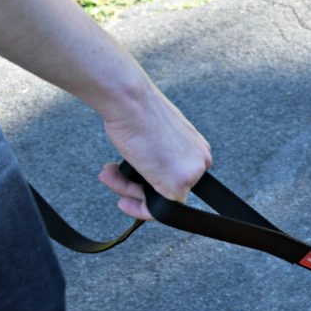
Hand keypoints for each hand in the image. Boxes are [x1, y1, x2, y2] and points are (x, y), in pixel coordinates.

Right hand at [97, 80, 211, 219]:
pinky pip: (158, 210)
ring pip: (160, 198)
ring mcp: (192, 174)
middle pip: (168, 189)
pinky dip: (138, 208)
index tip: (132, 182)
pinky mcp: (179, 185)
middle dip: (135, 186)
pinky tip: (124, 200)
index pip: (176, 175)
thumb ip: (158, 155)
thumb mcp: (154, 134)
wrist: (129, 100)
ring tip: (110, 175)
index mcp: (196, 147)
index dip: (149, 181)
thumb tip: (149, 172)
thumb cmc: (135, 109)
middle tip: (111, 175)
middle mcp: (200, 160)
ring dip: (129, 192)